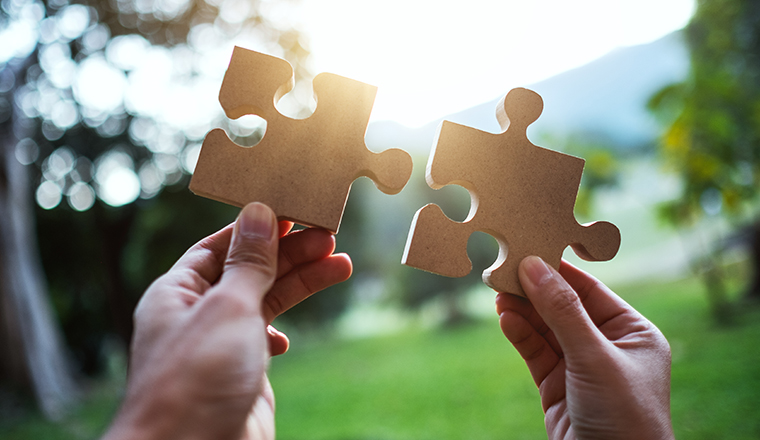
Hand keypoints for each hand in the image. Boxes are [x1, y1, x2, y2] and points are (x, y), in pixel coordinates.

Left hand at [103, 202, 351, 439]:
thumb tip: (260, 213)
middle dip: (291, 253)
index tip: (294, 212)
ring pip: (265, 303)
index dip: (257, 228)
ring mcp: (220, 346)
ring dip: (301, 284)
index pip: (219, 246)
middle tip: (330, 235)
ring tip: (341, 265)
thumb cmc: (196, 379)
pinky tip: (291, 336)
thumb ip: (249, 262)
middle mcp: (196, 315)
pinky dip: (282, 331)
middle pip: (249, 270)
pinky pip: (264, 339)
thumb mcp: (228, 307)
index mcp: (177, 292)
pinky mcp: (241, 374)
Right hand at [496, 257, 673, 439]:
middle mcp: (608, 348)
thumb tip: (534, 265)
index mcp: (633, 334)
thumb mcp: (594, 357)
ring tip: (497, 291)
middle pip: (563, 307)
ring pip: (546, 329)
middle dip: (534, 289)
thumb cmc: (624, 416)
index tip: (528, 249)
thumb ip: (562, 311)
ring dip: (522, 310)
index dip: (558, 270)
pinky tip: (505, 318)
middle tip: (503, 268)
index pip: (589, 291)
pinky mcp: (557, 387)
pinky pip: (536, 353)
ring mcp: (581, 368)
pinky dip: (520, 335)